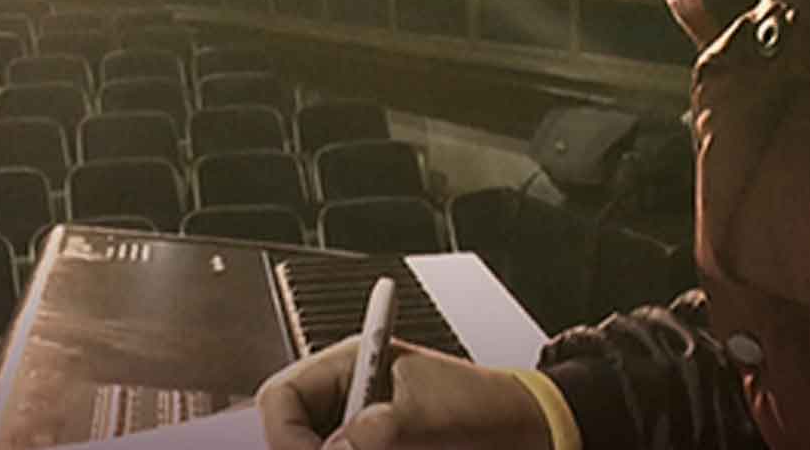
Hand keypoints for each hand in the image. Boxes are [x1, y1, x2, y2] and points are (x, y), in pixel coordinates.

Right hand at [257, 336, 552, 449]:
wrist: (527, 434)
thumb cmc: (485, 407)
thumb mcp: (432, 416)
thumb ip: (384, 430)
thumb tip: (339, 448)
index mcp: (351, 368)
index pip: (282, 398)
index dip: (285, 434)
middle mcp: (346, 406)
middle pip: (294, 439)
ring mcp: (357, 438)